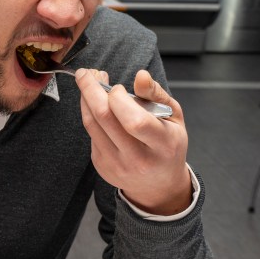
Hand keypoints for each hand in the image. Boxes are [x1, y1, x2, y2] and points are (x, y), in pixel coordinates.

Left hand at [75, 68, 191, 215]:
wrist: (158, 185)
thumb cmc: (168, 145)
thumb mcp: (174, 118)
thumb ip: (156, 94)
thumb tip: (140, 75)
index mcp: (162, 145)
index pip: (135, 121)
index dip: (120, 99)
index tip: (118, 87)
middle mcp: (138, 158)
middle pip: (105, 119)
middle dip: (91, 89)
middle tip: (86, 73)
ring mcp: (116, 164)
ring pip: (92, 124)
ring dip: (85, 99)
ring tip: (87, 81)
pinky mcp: (101, 165)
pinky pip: (91, 133)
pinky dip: (90, 114)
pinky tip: (94, 103)